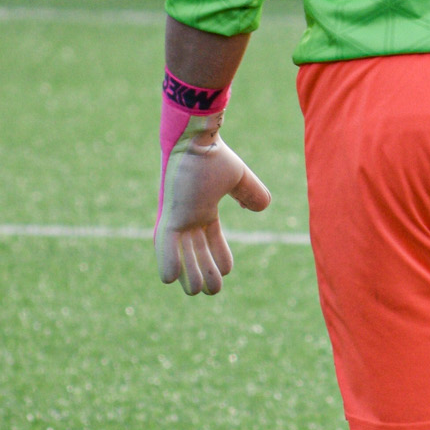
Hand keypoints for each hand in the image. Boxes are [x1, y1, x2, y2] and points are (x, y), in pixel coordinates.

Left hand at [155, 133, 272, 294]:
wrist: (196, 137)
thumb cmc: (213, 152)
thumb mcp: (237, 177)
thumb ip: (249, 192)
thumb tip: (264, 206)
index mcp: (202, 207)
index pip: (210, 237)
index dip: (218, 254)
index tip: (227, 270)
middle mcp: (189, 215)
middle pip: (196, 251)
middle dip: (204, 271)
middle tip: (214, 291)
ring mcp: (178, 216)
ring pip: (182, 253)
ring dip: (190, 273)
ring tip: (198, 292)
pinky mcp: (171, 215)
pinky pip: (166, 244)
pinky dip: (168, 261)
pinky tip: (169, 280)